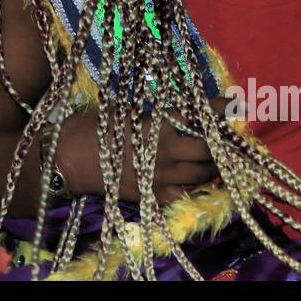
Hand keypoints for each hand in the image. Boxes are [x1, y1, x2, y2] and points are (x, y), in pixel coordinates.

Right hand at [56, 100, 224, 205]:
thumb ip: (153, 112)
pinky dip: (194, 188)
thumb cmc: (91, 126)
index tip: (234, 105)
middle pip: (210, 150)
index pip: (201, 117)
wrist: (67, 160)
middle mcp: (167, 153)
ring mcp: (161, 178)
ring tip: (216, 156)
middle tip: (226, 133)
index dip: (221, 111)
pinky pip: (184, 196)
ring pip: (203, 175)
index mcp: (159, 126)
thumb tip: (176, 107)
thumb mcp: (123, 109)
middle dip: (222, 141)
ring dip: (213, 165)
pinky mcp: (152, 196)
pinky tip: (196, 182)